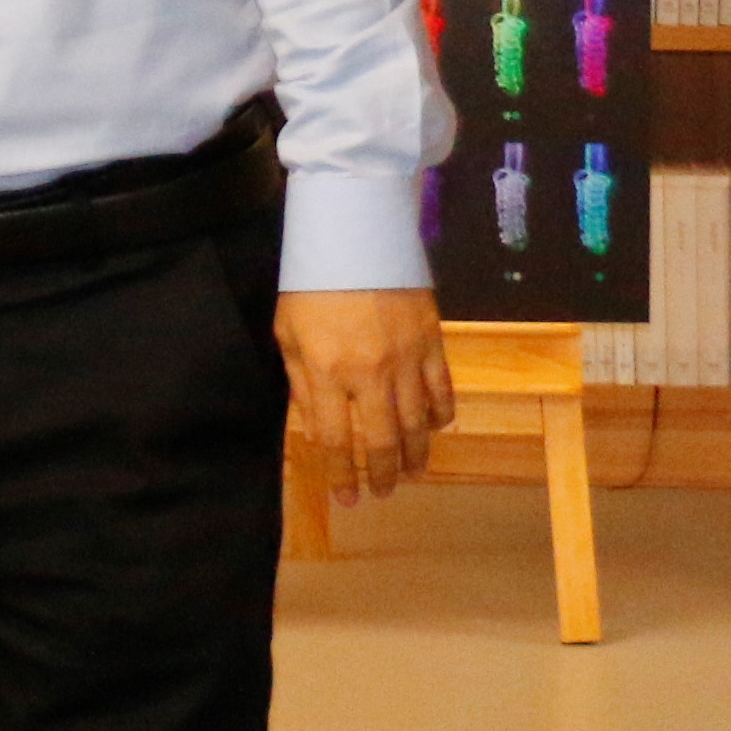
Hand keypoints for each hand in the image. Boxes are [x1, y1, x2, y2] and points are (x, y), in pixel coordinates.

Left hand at [278, 286, 452, 505]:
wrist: (356, 231)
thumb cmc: (311, 281)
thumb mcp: (288, 332)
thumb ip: (302, 384)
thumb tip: (318, 430)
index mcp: (327, 372)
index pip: (336, 440)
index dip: (342, 475)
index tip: (348, 499)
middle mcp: (369, 373)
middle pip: (382, 441)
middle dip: (383, 475)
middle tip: (384, 493)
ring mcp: (406, 358)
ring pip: (417, 423)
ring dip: (415, 455)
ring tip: (411, 473)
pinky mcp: (432, 341)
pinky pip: (442, 390)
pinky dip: (441, 416)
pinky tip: (434, 428)